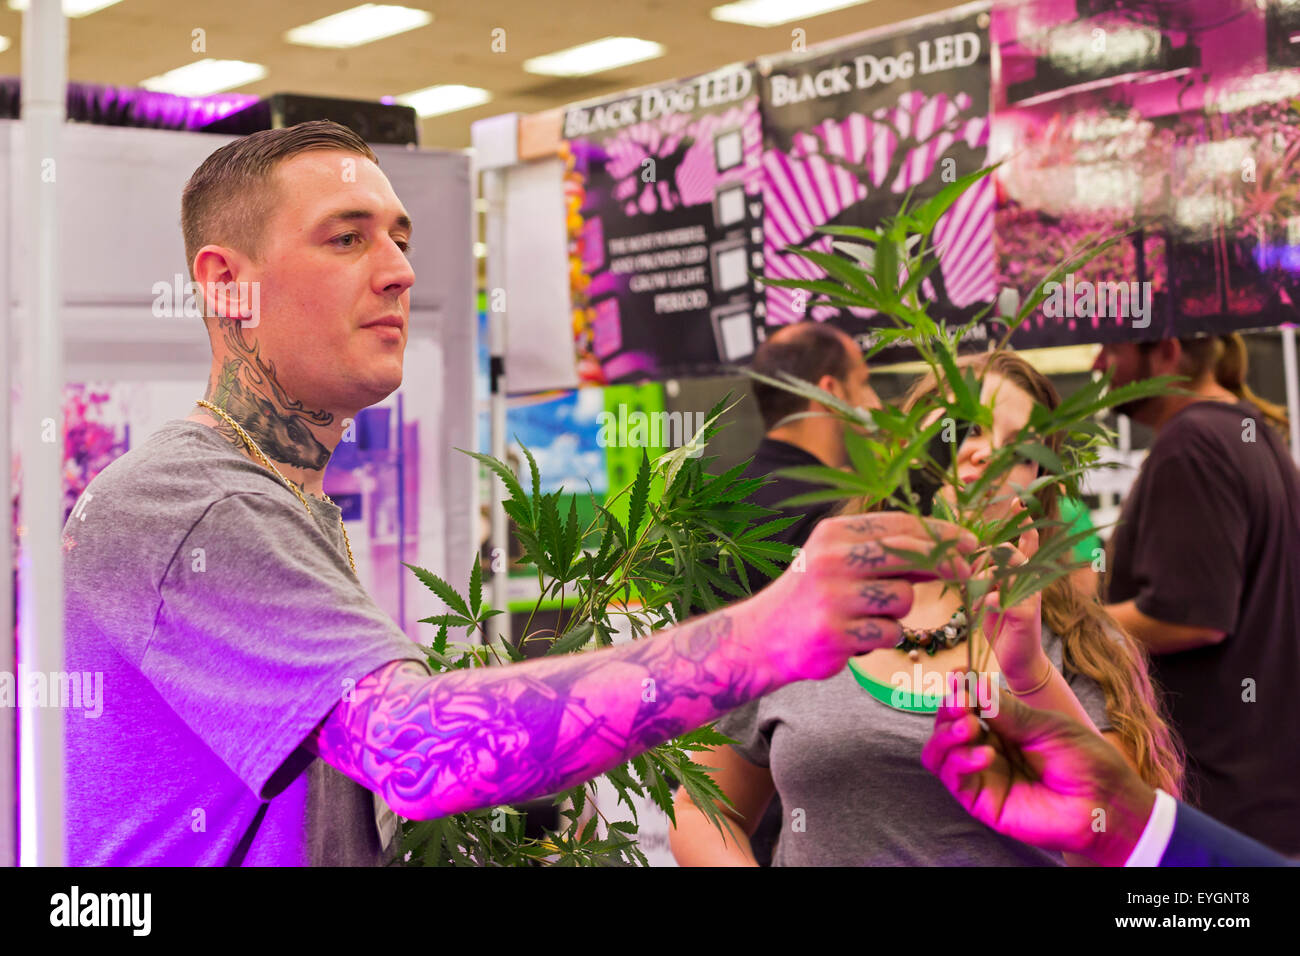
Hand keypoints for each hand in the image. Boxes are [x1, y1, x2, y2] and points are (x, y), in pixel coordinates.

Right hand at [743, 512, 977, 682]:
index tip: (971, 542)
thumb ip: (888, 555)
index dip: (941, 533)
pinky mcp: (836, 633)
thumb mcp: (841, 561)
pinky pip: (890, 633)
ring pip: (902, 599)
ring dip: (898, 611)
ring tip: (868, 615)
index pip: (899, 525)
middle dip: (945, 563)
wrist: (765, 635)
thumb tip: (948, 549)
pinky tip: (857, 636)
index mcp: (834, 534)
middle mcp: (832, 559)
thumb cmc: (814, 595)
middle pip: (908, 554)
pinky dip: (883, 637)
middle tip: (968, 571)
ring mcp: (833, 597)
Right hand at [921, 673, 1154, 865]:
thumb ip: (1006, 709)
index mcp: (1004, 727)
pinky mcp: (981, 801)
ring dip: (946, 735)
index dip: (957, 690)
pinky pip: (953, 778)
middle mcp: (987, 748)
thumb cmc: (1085, 761)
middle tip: (962, 702)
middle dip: (949, 709)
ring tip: (969, 726)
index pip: (967, 705)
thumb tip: (972, 681)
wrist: (1105, 803)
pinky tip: (985, 755)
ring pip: (938, 752)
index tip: (957, 674)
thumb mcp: (1045, 725)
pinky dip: (960, 761)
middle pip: (946, 725)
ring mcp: (982, 775)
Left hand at [968, 503, 1046, 684]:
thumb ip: (982, 575)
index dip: (1023, 521)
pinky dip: (983, 602)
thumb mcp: (987, 594)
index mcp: (1021, 574)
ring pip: (1001, 571)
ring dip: (979, 584)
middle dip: (982, 562)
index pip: (1025, 541)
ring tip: (973, 603)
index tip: (1019, 500)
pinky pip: (998, 597)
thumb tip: (964, 559)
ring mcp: (1030, 595)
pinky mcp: (1025, 614)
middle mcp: (1029, 580)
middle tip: (969, 579)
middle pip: (1006, 551)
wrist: (1018, 660)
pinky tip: (977, 611)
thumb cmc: (999, 624)